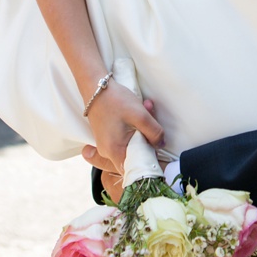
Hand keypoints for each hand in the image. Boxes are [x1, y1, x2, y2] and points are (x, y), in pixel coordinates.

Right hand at [82, 86, 163, 203]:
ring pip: (131, 144)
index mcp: (115, 151)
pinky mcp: (107, 136)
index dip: (148, 164)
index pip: (134, 170)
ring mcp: (106, 145)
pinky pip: (125, 138)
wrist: (95, 87)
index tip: (158, 153)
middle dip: (148, 139)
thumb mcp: (140, 115)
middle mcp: (108, 152)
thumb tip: (161, 145)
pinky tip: (139, 110)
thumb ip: (154, 132)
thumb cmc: (115, 100)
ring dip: (143, 130)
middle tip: (153, 118)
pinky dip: (134, 127)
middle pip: (135, 156)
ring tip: (146, 107)